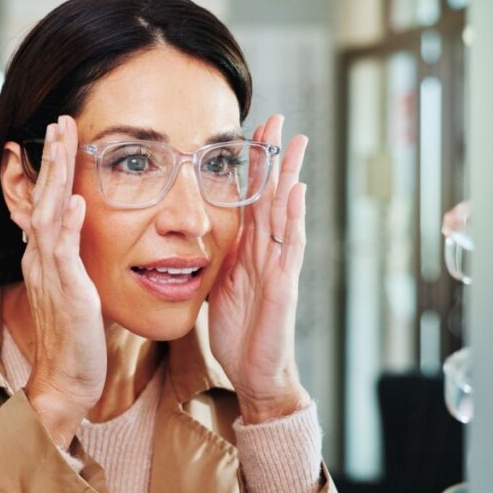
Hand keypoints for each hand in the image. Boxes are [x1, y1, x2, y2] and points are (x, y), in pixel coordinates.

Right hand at [9, 115, 106, 447]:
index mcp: (45, 257)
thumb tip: (81, 232)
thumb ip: (74, 258)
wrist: (67, 379)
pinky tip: (77, 199)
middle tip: (60, 119)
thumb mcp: (75, 287)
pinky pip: (64, 253)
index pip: (46, 201)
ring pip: (48, 215)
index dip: (51, 167)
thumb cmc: (77, 337)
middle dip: (52, 157)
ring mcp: (51, 274)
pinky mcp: (66, 292)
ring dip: (56, 177)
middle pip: (43, 198)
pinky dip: (69, 224)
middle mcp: (41, 259)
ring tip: (63, 142)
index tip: (61, 134)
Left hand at [207, 114, 311, 423]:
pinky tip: (296, 191)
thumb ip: (215, 257)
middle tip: (278, 119)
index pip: (251, 198)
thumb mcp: (219, 285)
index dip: (251, 166)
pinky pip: (290, 246)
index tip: (251, 131)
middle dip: (275, 158)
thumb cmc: (238, 331)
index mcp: (248, 250)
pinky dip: (294, 217)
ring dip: (290, 176)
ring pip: (286, 212)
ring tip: (295, 142)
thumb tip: (195, 233)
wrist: (253, 372)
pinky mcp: (284, 285)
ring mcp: (279, 266)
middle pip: (273, 195)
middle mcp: (267, 252)